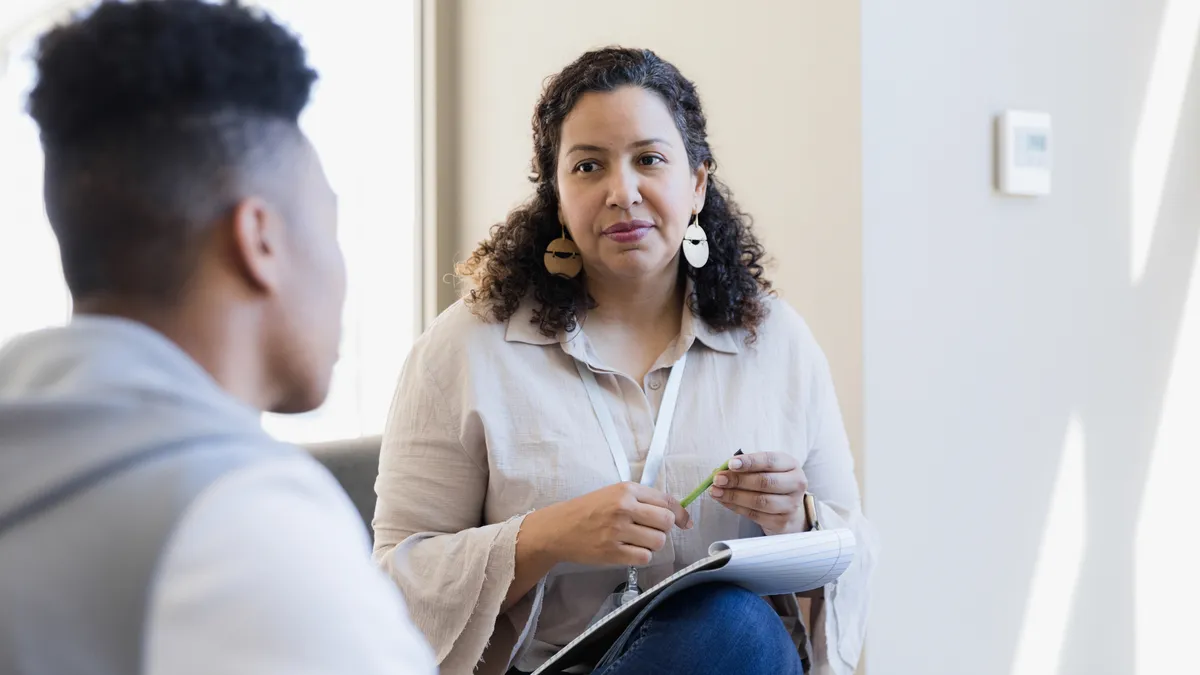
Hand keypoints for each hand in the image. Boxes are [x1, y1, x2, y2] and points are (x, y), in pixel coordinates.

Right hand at [521, 482, 691, 567]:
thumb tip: (678, 515)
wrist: (559, 528)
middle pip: (666, 521)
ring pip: (658, 541)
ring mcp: (618, 530)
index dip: (680, 513)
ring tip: (636, 540)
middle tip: (650, 531)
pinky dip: (641, 556)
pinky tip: (629, 550)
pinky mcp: (612, 552)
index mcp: (626, 490)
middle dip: (664, 529)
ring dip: (652, 544)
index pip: (666, 501)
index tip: (684, 522)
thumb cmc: (588, 510)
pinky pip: (644, 557)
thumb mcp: (614, 494)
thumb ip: (643, 500)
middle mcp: (624, 507)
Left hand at [710, 451, 809, 534]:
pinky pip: (755, 515)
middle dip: (738, 480)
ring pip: (760, 501)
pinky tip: (724, 501)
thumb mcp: (763, 469)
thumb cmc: (771, 481)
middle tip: (718, 479)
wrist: (787, 507)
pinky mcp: (782, 522)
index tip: (730, 463)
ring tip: (716, 491)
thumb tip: (720, 471)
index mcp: (791, 465)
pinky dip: (736, 507)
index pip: (770, 461)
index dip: (749, 462)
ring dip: (734, 496)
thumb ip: (745, 467)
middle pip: (765, 482)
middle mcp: (796, 484)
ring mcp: (791, 505)